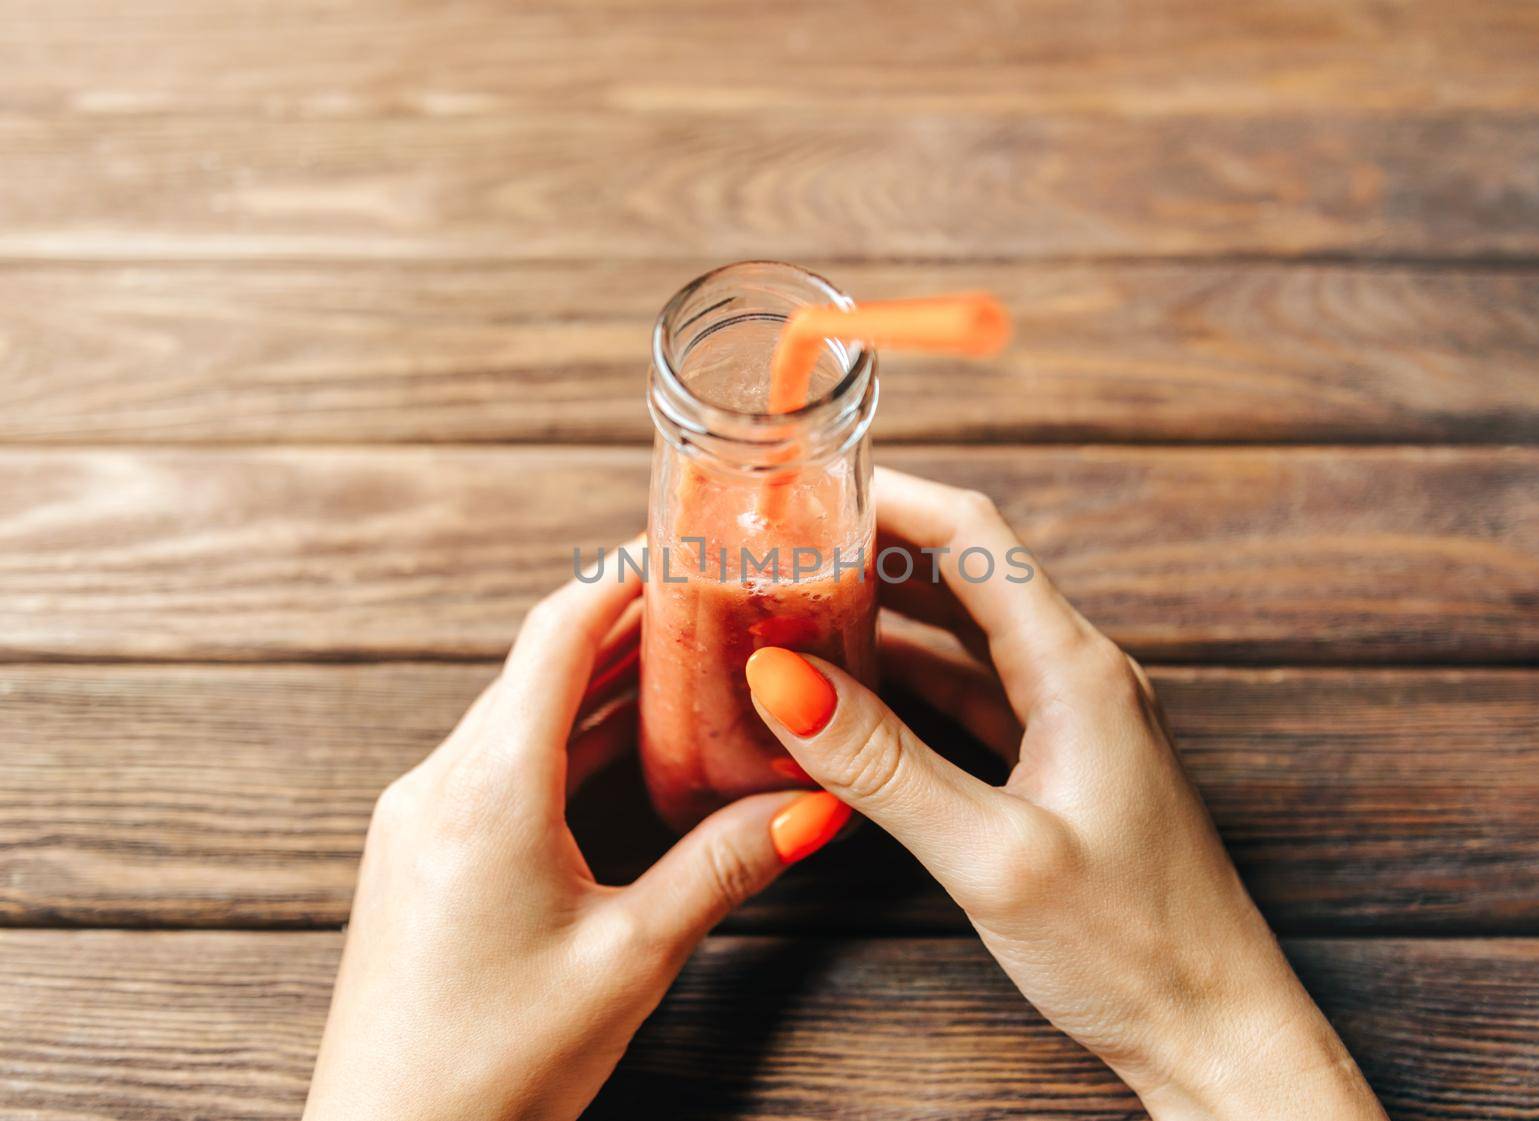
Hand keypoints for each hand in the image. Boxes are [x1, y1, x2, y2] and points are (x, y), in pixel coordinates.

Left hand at [303, 546, 848, 1120]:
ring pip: (527, 716)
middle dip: (635, 630)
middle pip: (545, 666)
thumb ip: (724, 865)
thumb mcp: (630, 957)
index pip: (558, 632)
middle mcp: (441, 783)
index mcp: (488, 788)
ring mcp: (424, 817)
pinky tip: (637, 754)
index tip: (689, 542)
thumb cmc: (493, 1068)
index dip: (626, 575)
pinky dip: (574, 744)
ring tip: (698, 669)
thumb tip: (815, 803)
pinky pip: (505, 764)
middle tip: (722, 603)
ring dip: (609, 690)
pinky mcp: (424, 853)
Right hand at [743, 469, 1387, 1120]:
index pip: (973, 536)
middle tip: (774, 555)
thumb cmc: (1132, 948)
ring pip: (960, 638)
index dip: (887, 498)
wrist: (1215, 1027)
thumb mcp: (992, 854)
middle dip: (867, 554)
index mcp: (1076, 668)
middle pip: (961, 575)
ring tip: (790, 619)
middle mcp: (1077, 675)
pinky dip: (905, 689)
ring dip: (880, 623)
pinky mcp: (1057, 765)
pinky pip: (969, 698)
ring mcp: (1069, 719)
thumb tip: (781, 678)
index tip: (803, 490)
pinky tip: (846, 702)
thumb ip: (883, 763)